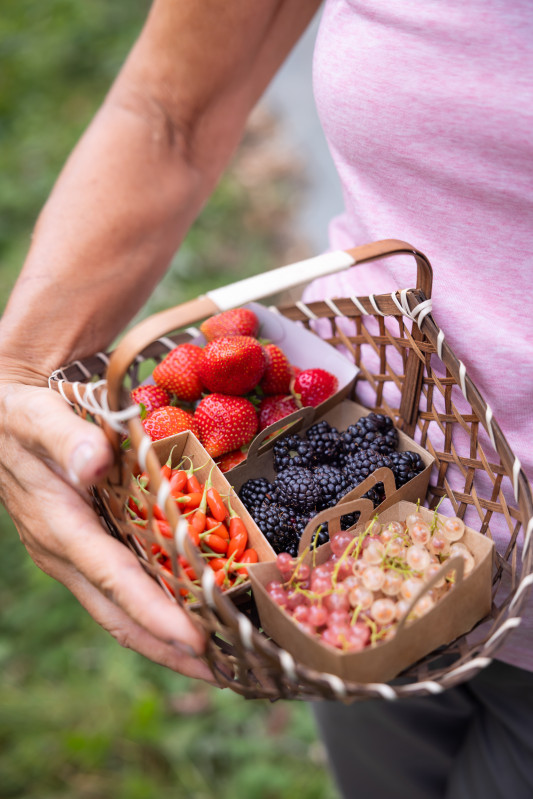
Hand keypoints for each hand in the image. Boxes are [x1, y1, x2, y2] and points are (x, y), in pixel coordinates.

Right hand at [0, 375, 213, 682]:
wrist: (0, 421)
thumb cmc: (21, 419)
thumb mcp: (38, 419)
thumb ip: (67, 439)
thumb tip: (96, 463)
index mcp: (60, 528)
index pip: (114, 581)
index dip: (156, 614)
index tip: (198, 642)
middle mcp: (67, 554)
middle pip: (120, 618)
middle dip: (171, 651)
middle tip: (227, 672)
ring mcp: (75, 556)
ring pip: (122, 611)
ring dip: (168, 639)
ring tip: (219, 657)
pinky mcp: (85, 547)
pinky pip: (123, 590)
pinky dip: (157, 609)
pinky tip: (189, 611)